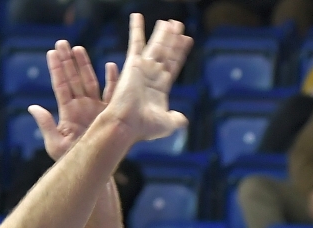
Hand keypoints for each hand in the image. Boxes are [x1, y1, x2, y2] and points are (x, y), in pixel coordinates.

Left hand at [29, 42, 117, 161]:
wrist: (92, 170)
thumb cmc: (72, 161)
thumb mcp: (55, 145)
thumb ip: (45, 125)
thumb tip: (32, 107)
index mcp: (68, 112)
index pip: (60, 86)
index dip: (56, 69)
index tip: (51, 52)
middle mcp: (81, 106)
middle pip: (73, 78)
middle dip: (68, 61)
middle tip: (62, 43)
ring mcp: (96, 107)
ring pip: (90, 80)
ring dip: (84, 64)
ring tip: (78, 48)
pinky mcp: (110, 112)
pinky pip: (112, 92)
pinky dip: (112, 79)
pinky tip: (109, 65)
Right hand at [101, 16, 192, 145]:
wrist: (125, 124)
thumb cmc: (143, 127)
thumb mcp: (165, 124)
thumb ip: (176, 120)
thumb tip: (183, 120)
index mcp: (160, 88)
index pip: (173, 65)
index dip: (180, 52)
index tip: (187, 40)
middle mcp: (152, 76)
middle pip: (166, 53)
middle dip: (173, 39)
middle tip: (178, 25)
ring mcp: (143, 69)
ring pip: (156, 45)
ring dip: (162, 33)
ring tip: (169, 21)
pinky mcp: (132, 64)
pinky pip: (135, 42)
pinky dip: (136, 29)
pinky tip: (137, 15)